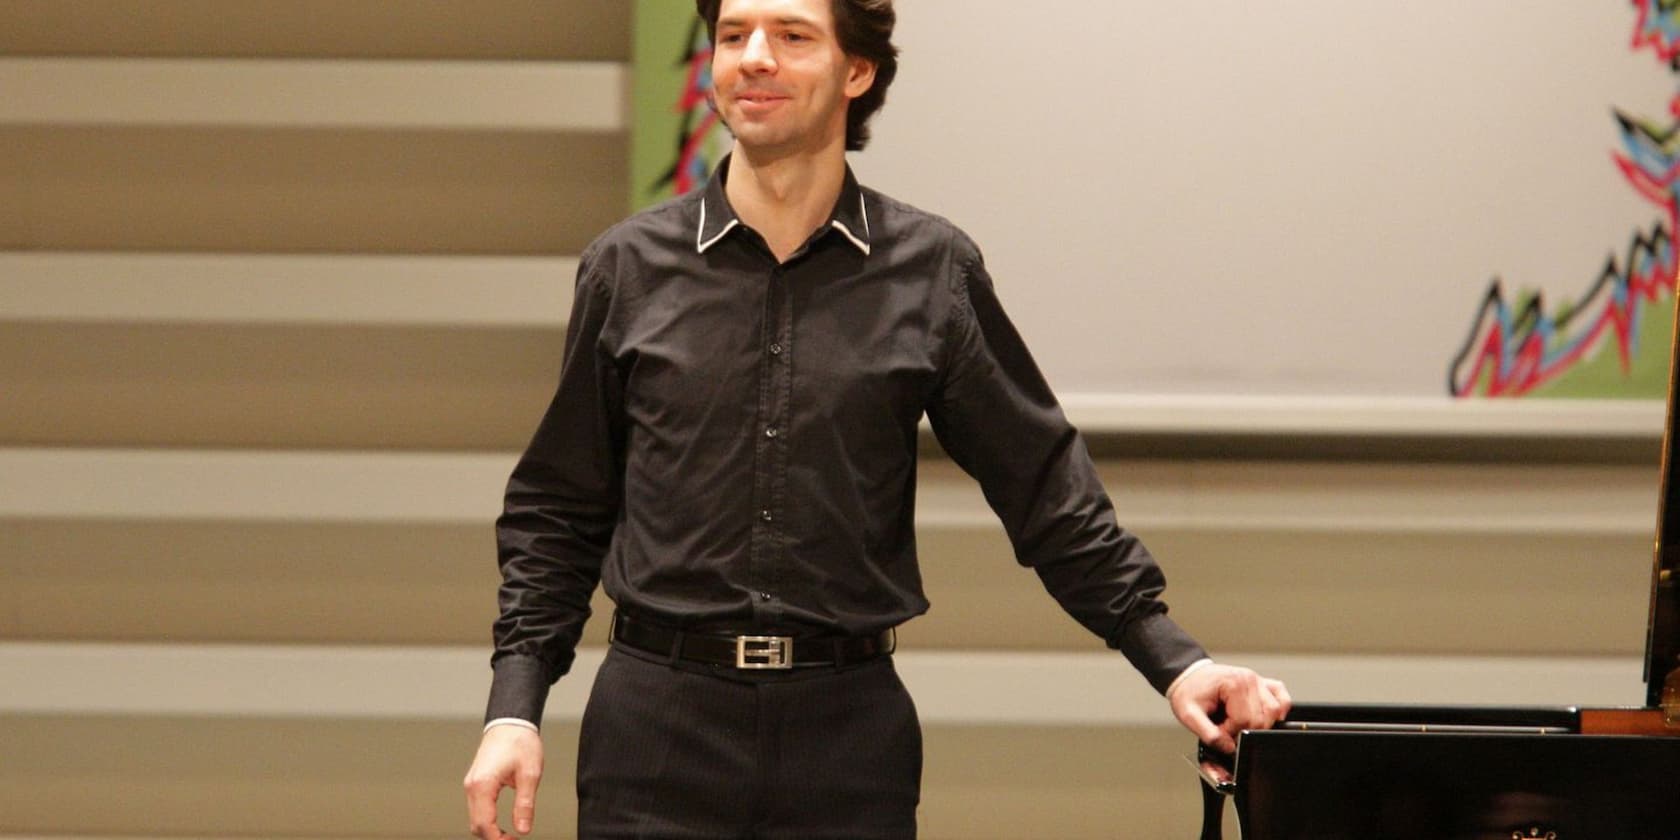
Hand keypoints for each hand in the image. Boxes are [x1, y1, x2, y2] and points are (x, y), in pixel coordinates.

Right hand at [464, 724, 543, 838]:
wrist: (511, 721)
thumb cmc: (520, 742)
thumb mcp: (530, 775)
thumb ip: (525, 804)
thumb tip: (523, 830)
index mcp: (483, 785)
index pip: (484, 824)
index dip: (498, 839)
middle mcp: (472, 786)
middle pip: (476, 825)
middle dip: (493, 837)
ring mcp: (471, 784)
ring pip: (475, 818)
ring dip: (489, 829)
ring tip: (510, 835)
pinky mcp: (475, 782)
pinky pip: (477, 808)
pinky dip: (487, 819)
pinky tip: (502, 823)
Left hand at [1169, 664, 1290, 779]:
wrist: (1188, 677)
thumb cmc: (1189, 692)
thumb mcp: (1189, 715)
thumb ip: (1208, 734)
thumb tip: (1229, 748)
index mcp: (1233, 684)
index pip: (1244, 721)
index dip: (1230, 733)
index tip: (1218, 730)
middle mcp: (1250, 680)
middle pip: (1261, 719)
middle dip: (1243, 730)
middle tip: (1225, 727)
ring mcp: (1258, 681)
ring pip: (1275, 712)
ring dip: (1259, 724)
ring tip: (1238, 722)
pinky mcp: (1262, 684)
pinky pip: (1282, 699)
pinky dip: (1278, 711)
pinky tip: (1263, 717)